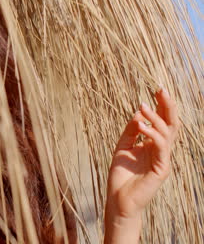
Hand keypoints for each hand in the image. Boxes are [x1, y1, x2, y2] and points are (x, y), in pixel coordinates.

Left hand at [104, 88, 179, 242]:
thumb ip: (130, 132)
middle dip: (167, 106)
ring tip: (143, 107)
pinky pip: (161, 147)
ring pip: (168, 133)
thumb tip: (138, 114)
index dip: (161, 106)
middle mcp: (160, 150)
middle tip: (160, 89)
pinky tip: (142, 126)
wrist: (118, 200)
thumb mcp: (122, 148)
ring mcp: (163, 159)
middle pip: (171, 124)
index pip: (162, 122)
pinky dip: (153, 134)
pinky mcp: (161, 169)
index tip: (156, 90)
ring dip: (156, 118)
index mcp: (152, 145)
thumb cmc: (120, 176)